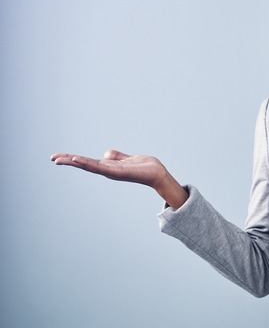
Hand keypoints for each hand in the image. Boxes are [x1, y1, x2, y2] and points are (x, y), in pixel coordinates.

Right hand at [50, 150, 188, 207]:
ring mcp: (112, 172)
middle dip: (68, 161)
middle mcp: (107, 170)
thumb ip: (116, 157)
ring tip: (61, 159)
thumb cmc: (144, 166)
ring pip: (89, 166)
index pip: (87, 162)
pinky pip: (101, 167)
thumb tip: (105, 154)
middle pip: (84, 165)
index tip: (58, 156)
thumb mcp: (127, 159)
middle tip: (52, 158)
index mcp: (108, 166)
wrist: (158, 173)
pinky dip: (89, 164)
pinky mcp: (118, 172)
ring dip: (75, 162)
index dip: (73, 159)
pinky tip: (78, 160)